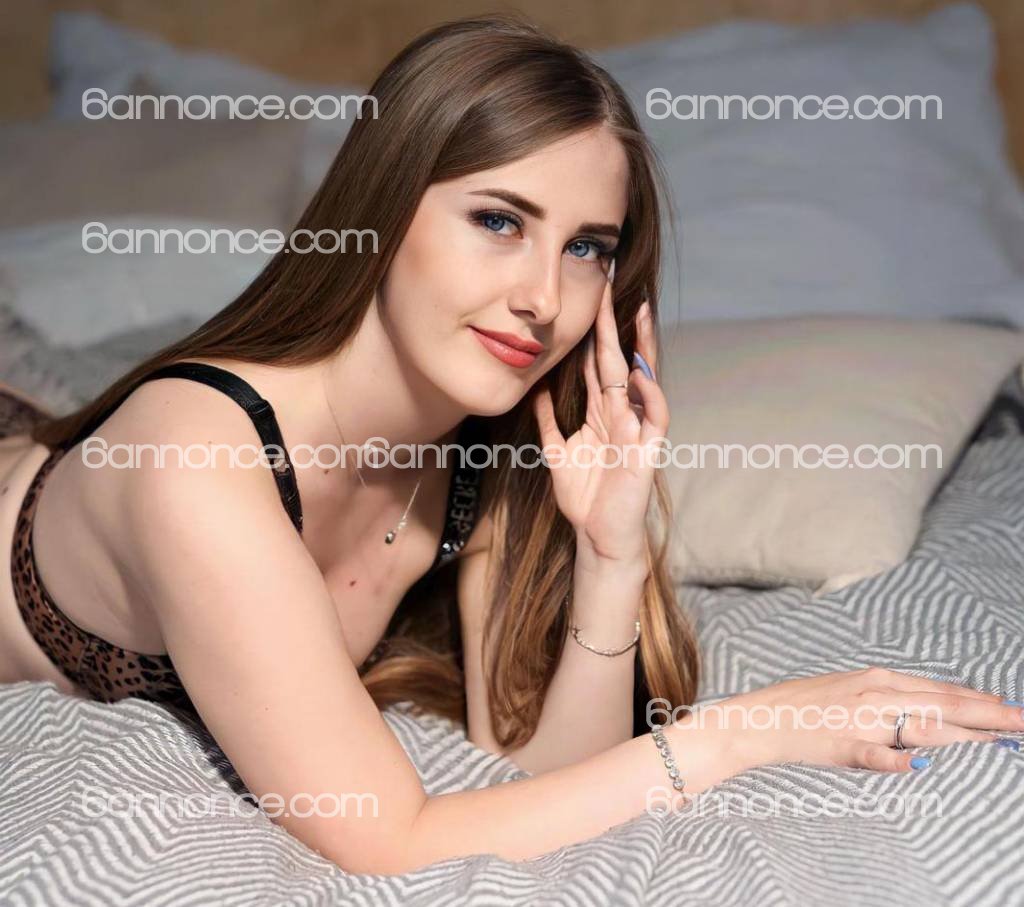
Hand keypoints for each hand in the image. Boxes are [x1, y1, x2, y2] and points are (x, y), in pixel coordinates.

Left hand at [533, 263, 668, 565]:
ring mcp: (636, 429)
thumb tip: (535, 388)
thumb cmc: (584, 497)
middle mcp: (620, 414)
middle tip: (608, 287)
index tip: (587, 299)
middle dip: (612, 325)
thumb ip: (548, 420)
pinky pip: (654, 417)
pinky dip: (648, 395)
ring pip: (641, 380)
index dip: (591, 333)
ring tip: (638, 314)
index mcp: (599, 413)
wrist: (598, 536)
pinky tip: (639, 374)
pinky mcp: (648, 450)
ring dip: (640, 348)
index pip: (595, 364)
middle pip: (615, 362)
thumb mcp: (557, 453)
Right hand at [673, 667, 1023, 773]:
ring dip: (962, 735)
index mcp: (878, 679)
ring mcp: (860, 719)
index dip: (979, 700)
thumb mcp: (852, 690)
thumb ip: (890, 700)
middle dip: (989, 715)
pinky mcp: (842, 744)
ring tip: (998, 741)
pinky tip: (917, 764)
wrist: (763, 718)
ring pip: (920, 727)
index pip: (940, 691)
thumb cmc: (807, 706)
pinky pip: (873, 753)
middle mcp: (875, 694)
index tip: (1011, 708)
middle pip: (943, 706)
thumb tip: (931, 714)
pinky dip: (894, 758)